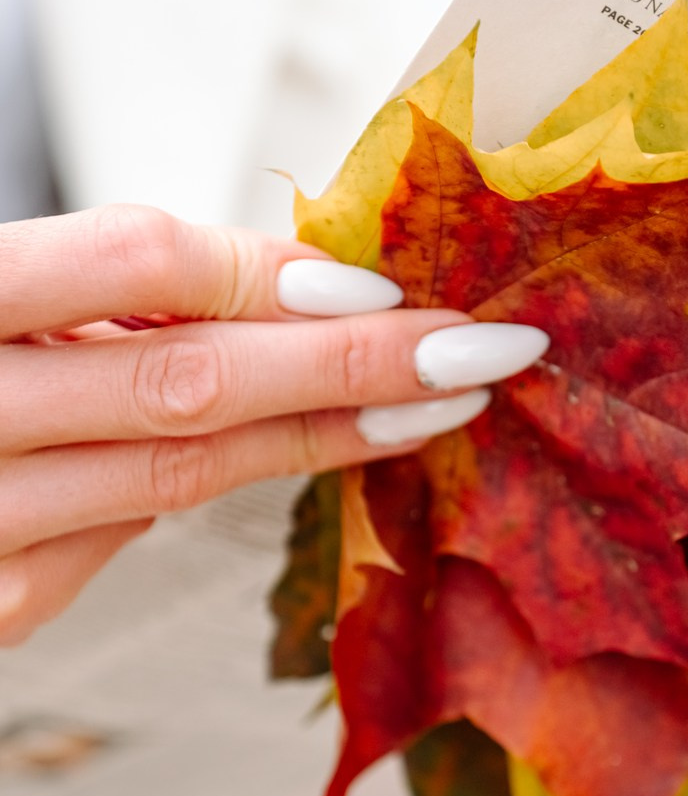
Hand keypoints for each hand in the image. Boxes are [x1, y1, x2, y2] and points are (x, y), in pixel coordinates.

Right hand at [0, 205, 548, 645]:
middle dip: (350, 363)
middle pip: (184, 381)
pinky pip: (132, 531)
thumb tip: (296, 281)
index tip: (378, 274)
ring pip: (177, 473)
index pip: (130, 264)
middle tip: (479, 347)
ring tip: (437, 402)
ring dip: (324, 437)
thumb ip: (101, 281)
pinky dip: (221, 483)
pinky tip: (312, 450)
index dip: (265, 266)